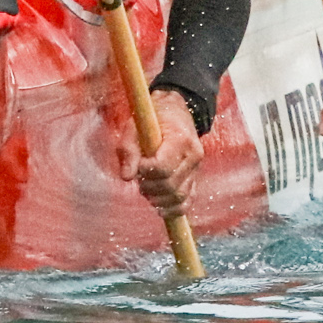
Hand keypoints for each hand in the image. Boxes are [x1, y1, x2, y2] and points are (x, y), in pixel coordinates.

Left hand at [135, 88, 202, 217]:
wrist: (177, 112)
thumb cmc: (153, 119)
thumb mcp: (135, 127)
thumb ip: (129, 151)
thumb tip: (126, 177)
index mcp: (181, 139)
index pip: (162, 167)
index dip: (144, 171)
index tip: (137, 164)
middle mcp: (193, 156)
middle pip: (170, 185)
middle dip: (149, 186)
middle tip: (139, 178)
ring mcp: (196, 169)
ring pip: (179, 196)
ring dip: (158, 198)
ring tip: (146, 187)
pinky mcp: (195, 178)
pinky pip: (188, 201)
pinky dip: (173, 209)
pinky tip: (160, 209)